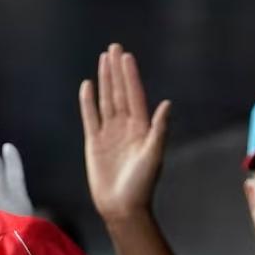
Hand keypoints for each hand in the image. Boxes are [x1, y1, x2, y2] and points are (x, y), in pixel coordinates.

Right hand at [79, 44, 169, 220]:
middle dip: (116, 70)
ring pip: (106, 100)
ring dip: (104, 80)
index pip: (134, 95)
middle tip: (114, 47)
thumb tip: (167, 104)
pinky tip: (87, 86)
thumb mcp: (154, 156)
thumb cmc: (141, 184)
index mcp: (141, 128)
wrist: (122, 207)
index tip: (126, 56)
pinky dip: (88, 102)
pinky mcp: (95, 142)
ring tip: (102, 60)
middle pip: (119, 92)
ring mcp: (109, 133)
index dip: (130, 75)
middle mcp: (125, 127)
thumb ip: (159, 129)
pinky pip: (90, 117)